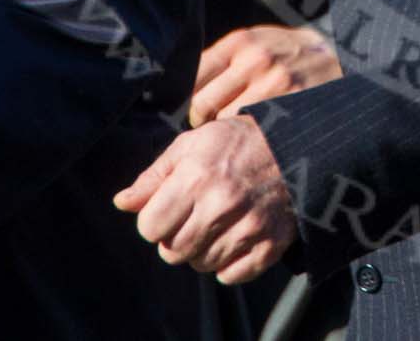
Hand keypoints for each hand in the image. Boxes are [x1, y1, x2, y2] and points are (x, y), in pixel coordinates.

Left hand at [115, 116, 298, 285]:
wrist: (297, 146)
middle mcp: (222, 204)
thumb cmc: (237, 143)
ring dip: (202, 250)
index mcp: (197, 176)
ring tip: (217, 223)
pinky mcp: (270, 244)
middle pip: (172, 252)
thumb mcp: (192, 145)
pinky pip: (230, 276)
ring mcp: (249, 227)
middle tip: (193, 216)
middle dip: (175, 237)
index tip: (168, 208)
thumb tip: (122, 203)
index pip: (149, 227)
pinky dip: (228, 264)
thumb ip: (154, 176)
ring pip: (201, 264)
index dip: (154, 219)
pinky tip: (235, 237)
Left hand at [190, 25, 341, 125]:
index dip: (190, 96)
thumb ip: (223, 59)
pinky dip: (248, 133)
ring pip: (225, 120)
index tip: (196, 106)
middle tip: (211, 122)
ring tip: (237, 126)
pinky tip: (255, 130)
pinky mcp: (290, 103)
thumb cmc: (286, 52)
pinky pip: (251, 129)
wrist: (337, 55)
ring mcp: (274, 83)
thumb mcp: (256, 41)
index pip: (194, 75)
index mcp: (241, 42)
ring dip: (226, 128)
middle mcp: (255, 59)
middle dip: (203, 117)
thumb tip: (183, 89)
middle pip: (203, 102)